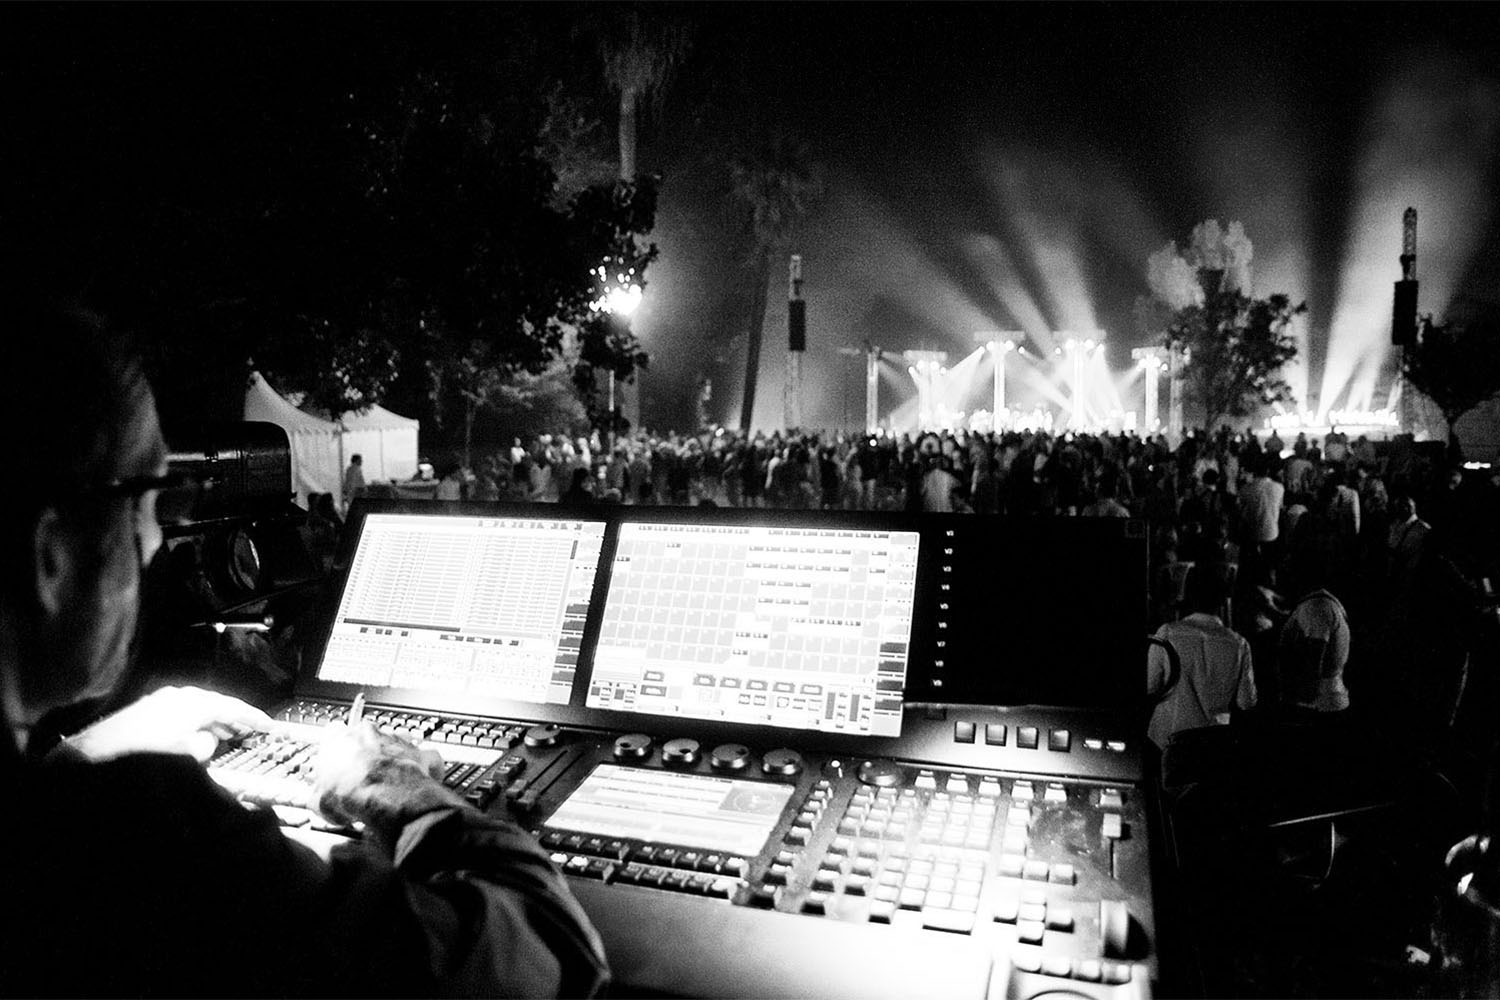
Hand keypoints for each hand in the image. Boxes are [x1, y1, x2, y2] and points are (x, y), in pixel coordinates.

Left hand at [68, 685, 271, 762]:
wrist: (99, 753)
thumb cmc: (146, 753)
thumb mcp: (189, 754)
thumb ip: (207, 744)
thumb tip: (207, 741)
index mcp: (195, 703)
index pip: (234, 707)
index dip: (253, 717)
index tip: (268, 724)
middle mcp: (181, 696)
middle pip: (216, 705)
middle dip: (233, 719)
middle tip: (249, 730)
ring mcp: (163, 700)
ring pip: (198, 709)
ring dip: (213, 722)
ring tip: (225, 736)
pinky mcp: (149, 709)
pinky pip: (182, 713)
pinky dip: (195, 724)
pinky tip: (195, 737)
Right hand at [312, 722, 459, 838]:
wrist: (383, 795)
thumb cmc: (349, 793)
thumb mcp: (318, 801)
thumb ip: (319, 796)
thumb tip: (319, 803)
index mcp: (339, 739)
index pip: (332, 732)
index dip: (334, 749)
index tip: (334, 763)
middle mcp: (369, 733)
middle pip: (367, 736)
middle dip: (366, 753)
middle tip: (362, 777)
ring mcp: (396, 740)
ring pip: (397, 742)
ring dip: (394, 758)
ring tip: (391, 781)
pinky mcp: (419, 753)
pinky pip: (427, 757)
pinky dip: (427, 767)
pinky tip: (422, 781)